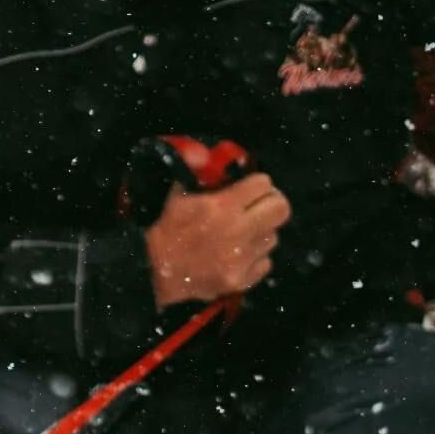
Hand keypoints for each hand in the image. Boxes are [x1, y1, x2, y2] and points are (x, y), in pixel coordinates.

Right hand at [144, 174, 290, 308]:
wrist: (153, 273)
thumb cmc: (165, 231)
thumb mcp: (176, 195)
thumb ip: (193, 170)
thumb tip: (204, 152)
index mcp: (222, 206)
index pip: (264, 184)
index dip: (258, 183)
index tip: (250, 188)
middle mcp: (238, 231)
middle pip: (281, 209)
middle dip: (271, 203)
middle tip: (259, 207)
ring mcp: (241, 259)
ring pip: (272, 237)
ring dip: (261, 232)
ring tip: (244, 233)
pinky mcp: (241, 280)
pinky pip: (265, 263)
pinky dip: (256, 258)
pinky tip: (240, 254)